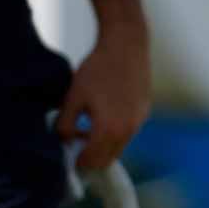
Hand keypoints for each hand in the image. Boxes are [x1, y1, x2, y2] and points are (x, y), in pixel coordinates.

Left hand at [54, 22, 150, 170]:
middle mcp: (127, 130)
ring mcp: (138, 122)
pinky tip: (103, 115)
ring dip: (103, 146)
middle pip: (107, 160)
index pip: (92, 162)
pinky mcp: (144, 112)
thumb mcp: (73, 96)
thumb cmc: (97, 68)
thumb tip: (64, 140)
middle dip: (90, 159)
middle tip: (75, 148)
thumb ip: (65, 125)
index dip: (77, 163)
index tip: (67, 157)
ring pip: (118, 147)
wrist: (126, 45)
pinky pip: (128, 132)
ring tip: (87, 129)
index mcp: (109, 129)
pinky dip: (115, 133)